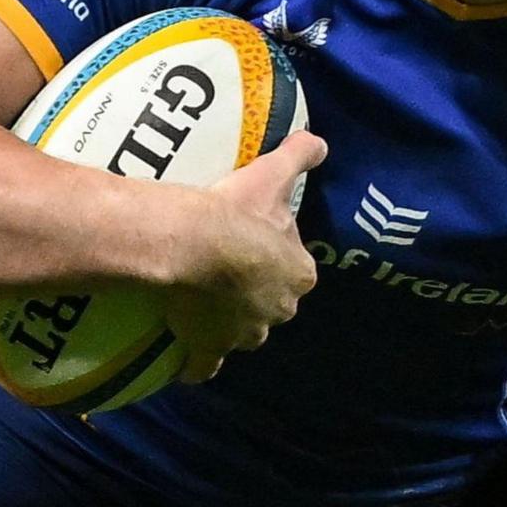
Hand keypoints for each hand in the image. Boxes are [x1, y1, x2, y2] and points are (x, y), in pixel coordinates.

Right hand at [162, 131, 326, 382]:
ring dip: (228, 322)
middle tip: (223, 267)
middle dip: (254, 292)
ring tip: (202, 300)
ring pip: (242, 332)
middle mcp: (279, 311)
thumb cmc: (238, 212)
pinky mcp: (210, 349)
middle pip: (269, 303)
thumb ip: (300, 156)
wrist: (190, 244)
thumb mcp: (271, 175)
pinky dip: (198, 362)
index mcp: (299, 275)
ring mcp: (244, 335)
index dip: (274, 255)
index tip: (251, 239)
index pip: (294, 269)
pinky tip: (186, 355)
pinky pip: (206, 365)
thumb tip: (320, 142)